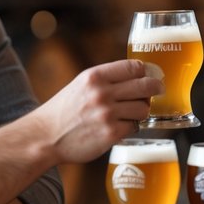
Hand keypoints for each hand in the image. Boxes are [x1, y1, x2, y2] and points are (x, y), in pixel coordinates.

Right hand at [32, 59, 162, 163]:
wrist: (45, 136)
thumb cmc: (65, 110)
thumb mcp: (82, 84)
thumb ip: (107, 78)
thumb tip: (139, 75)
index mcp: (95, 76)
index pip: (134, 67)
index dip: (145, 71)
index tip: (149, 75)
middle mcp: (102, 93)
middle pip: (145, 85)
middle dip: (155, 88)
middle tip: (158, 90)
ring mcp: (107, 114)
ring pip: (144, 108)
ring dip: (142, 110)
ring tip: (132, 112)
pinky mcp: (110, 134)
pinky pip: (135, 126)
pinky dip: (131, 126)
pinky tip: (122, 126)